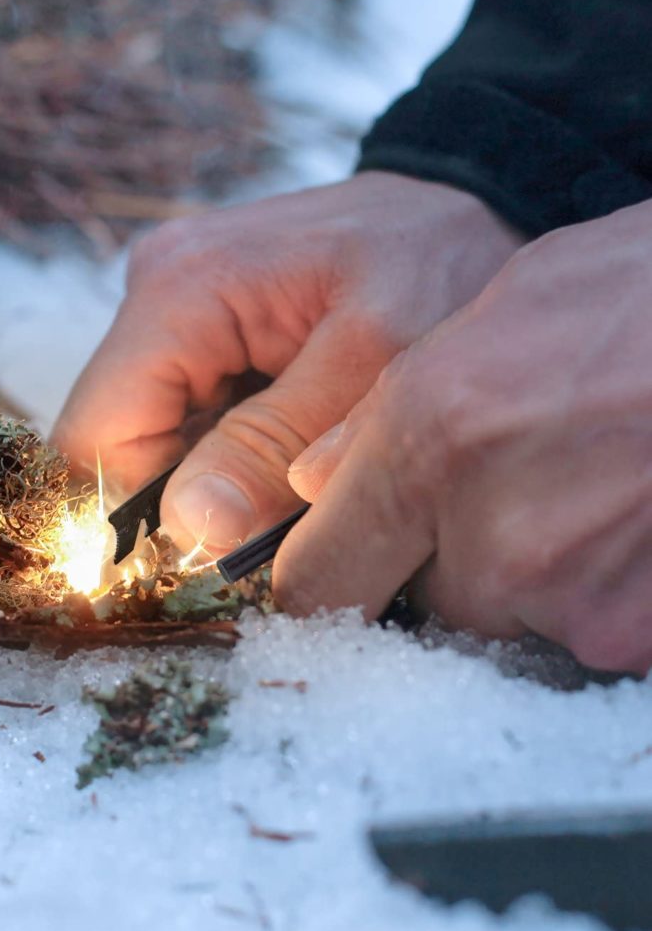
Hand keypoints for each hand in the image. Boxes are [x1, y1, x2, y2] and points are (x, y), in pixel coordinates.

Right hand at [53, 172, 520, 551]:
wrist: (465, 209)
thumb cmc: (436, 266)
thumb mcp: (373, 362)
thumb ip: (276, 444)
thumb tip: (190, 527)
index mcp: (179, 289)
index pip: (96, 435)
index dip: (140, 514)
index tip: (220, 556)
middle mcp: (154, 289)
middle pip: (119, 438)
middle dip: (184, 500)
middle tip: (276, 528)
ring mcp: (173, 304)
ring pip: (150, 433)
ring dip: (210, 479)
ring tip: (295, 481)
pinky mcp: (198, 322)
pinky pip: (184, 412)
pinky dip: (228, 451)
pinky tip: (289, 448)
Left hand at [281, 199, 651, 674]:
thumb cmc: (633, 295)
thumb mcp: (485, 319)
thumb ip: (379, 417)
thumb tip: (311, 483)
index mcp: (427, 446)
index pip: (315, 584)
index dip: (324, 579)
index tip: (339, 568)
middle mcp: (490, 538)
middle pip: (423, 600)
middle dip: (448, 556)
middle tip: (511, 483)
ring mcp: (573, 598)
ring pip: (509, 613)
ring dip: (529, 573)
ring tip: (586, 482)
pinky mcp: (637, 635)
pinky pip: (585, 629)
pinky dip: (598, 588)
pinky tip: (625, 512)